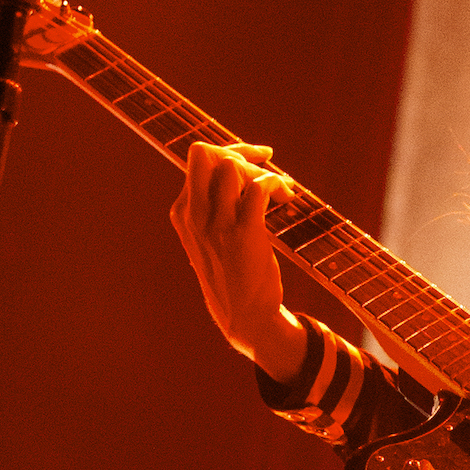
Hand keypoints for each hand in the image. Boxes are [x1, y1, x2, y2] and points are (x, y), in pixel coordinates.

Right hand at [171, 142, 307, 379]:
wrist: (245, 319)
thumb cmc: (233, 276)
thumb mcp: (209, 239)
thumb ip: (213, 206)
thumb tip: (236, 168)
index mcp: (183, 213)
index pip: (198, 159)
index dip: (231, 151)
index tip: (258, 157)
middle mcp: (193, 215)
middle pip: (204, 153)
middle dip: (239, 151)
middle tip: (266, 166)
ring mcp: (215, 225)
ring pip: (232, 167)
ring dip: (262, 171)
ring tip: (280, 191)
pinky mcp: (242, 234)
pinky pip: (259, 188)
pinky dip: (276, 185)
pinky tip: (286, 198)